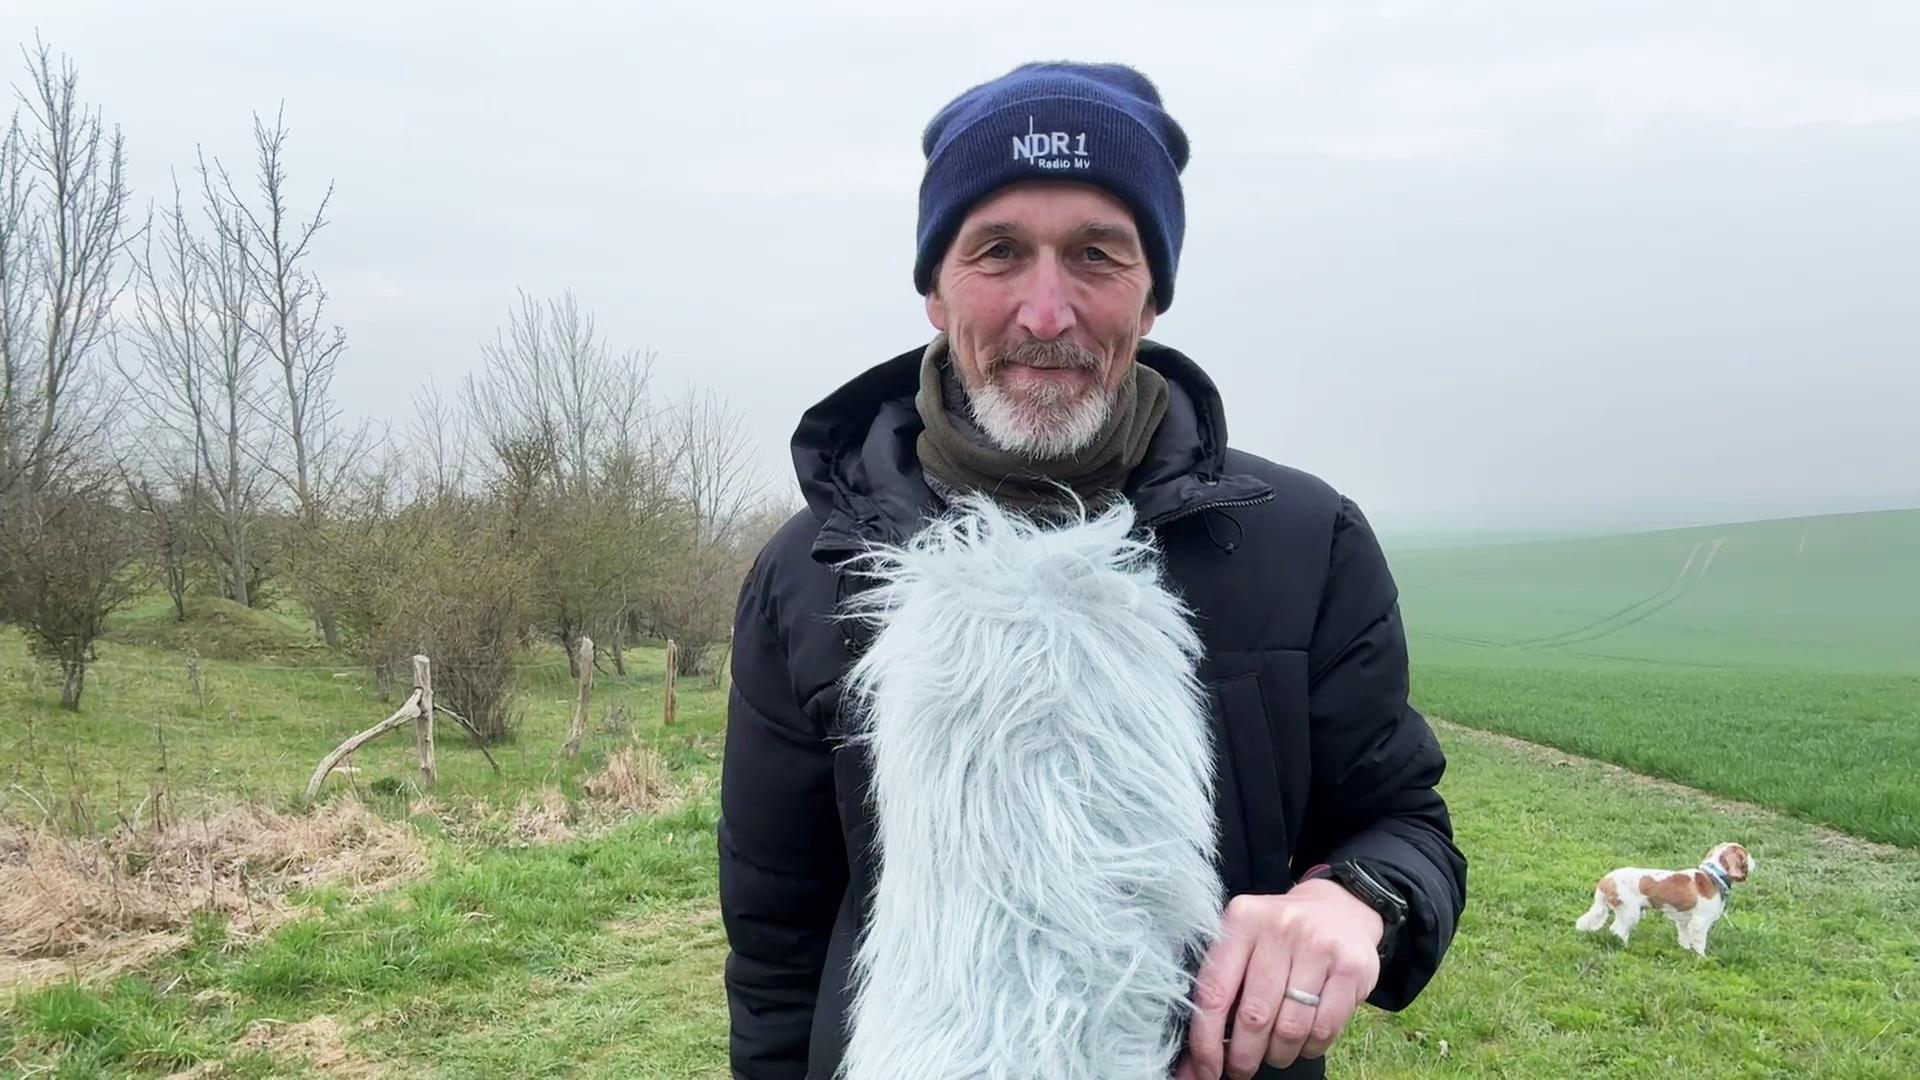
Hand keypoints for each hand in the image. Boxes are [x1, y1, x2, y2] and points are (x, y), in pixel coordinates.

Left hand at [1175, 881, 1382, 1078]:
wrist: (1339, 908)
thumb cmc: (1278, 937)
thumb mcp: (1244, 942)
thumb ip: (1221, 989)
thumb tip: (1194, 1060)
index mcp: (1242, 920)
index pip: (1214, 992)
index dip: (1206, 1042)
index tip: (1204, 1070)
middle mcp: (1279, 928)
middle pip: (1254, 1016)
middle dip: (1244, 1056)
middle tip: (1240, 1069)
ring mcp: (1319, 946)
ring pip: (1290, 1028)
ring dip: (1278, 1054)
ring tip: (1274, 1053)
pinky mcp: (1351, 968)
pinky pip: (1325, 1029)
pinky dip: (1310, 1047)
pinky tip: (1303, 1041)